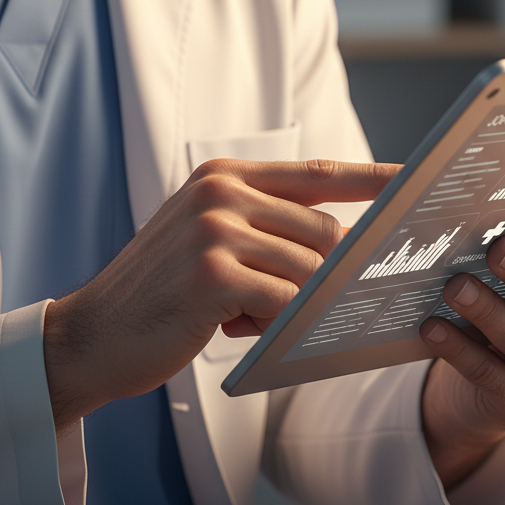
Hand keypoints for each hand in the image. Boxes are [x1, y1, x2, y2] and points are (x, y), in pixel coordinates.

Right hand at [42, 157, 398, 430]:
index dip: (371, 178)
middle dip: (332, 271)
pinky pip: (283, 301)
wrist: (90, 333)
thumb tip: (341, 247)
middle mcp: (222, 191)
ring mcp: (215, 228)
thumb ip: (266, 227)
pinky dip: (279, 323)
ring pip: (308, 269)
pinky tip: (244, 329)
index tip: (414, 181)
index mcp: (225, 175)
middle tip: (325, 296)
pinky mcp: (212, 273)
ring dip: (299, 304)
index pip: (318, 172)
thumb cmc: (160, 290)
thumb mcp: (208, 237)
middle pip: (323, 230)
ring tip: (254, 316)